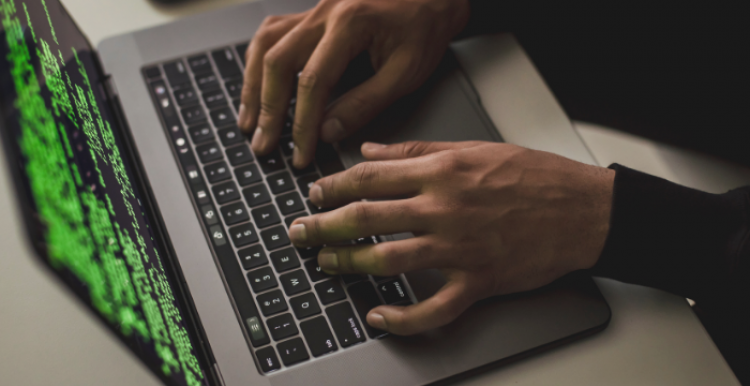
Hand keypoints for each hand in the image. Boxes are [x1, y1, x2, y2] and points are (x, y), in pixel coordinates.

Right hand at [238, 0, 470, 167]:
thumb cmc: (426, 25)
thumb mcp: (406, 72)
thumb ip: (365, 103)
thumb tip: (327, 131)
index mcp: (350, 24)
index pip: (313, 82)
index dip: (302, 124)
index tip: (300, 153)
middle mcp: (325, 12)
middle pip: (277, 61)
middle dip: (268, 109)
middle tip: (264, 144)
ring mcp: (315, 10)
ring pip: (266, 44)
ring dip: (254, 85)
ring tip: (250, 120)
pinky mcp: (314, 13)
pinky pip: (274, 33)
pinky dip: (260, 61)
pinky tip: (258, 83)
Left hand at [288, 141, 614, 334]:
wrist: (582, 210)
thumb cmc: (533, 176)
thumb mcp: (473, 148)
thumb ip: (416, 149)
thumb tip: (370, 150)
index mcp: (441, 171)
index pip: (370, 177)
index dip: (333, 186)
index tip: (314, 194)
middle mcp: (444, 208)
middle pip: (367, 218)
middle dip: (324, 225)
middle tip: (300, 232)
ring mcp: (459, 248)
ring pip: (388, 260)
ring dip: (349, 264)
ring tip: (326, 264)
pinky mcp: (477, 282)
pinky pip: (432, 308)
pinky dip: (402, 318)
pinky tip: (378, 317)